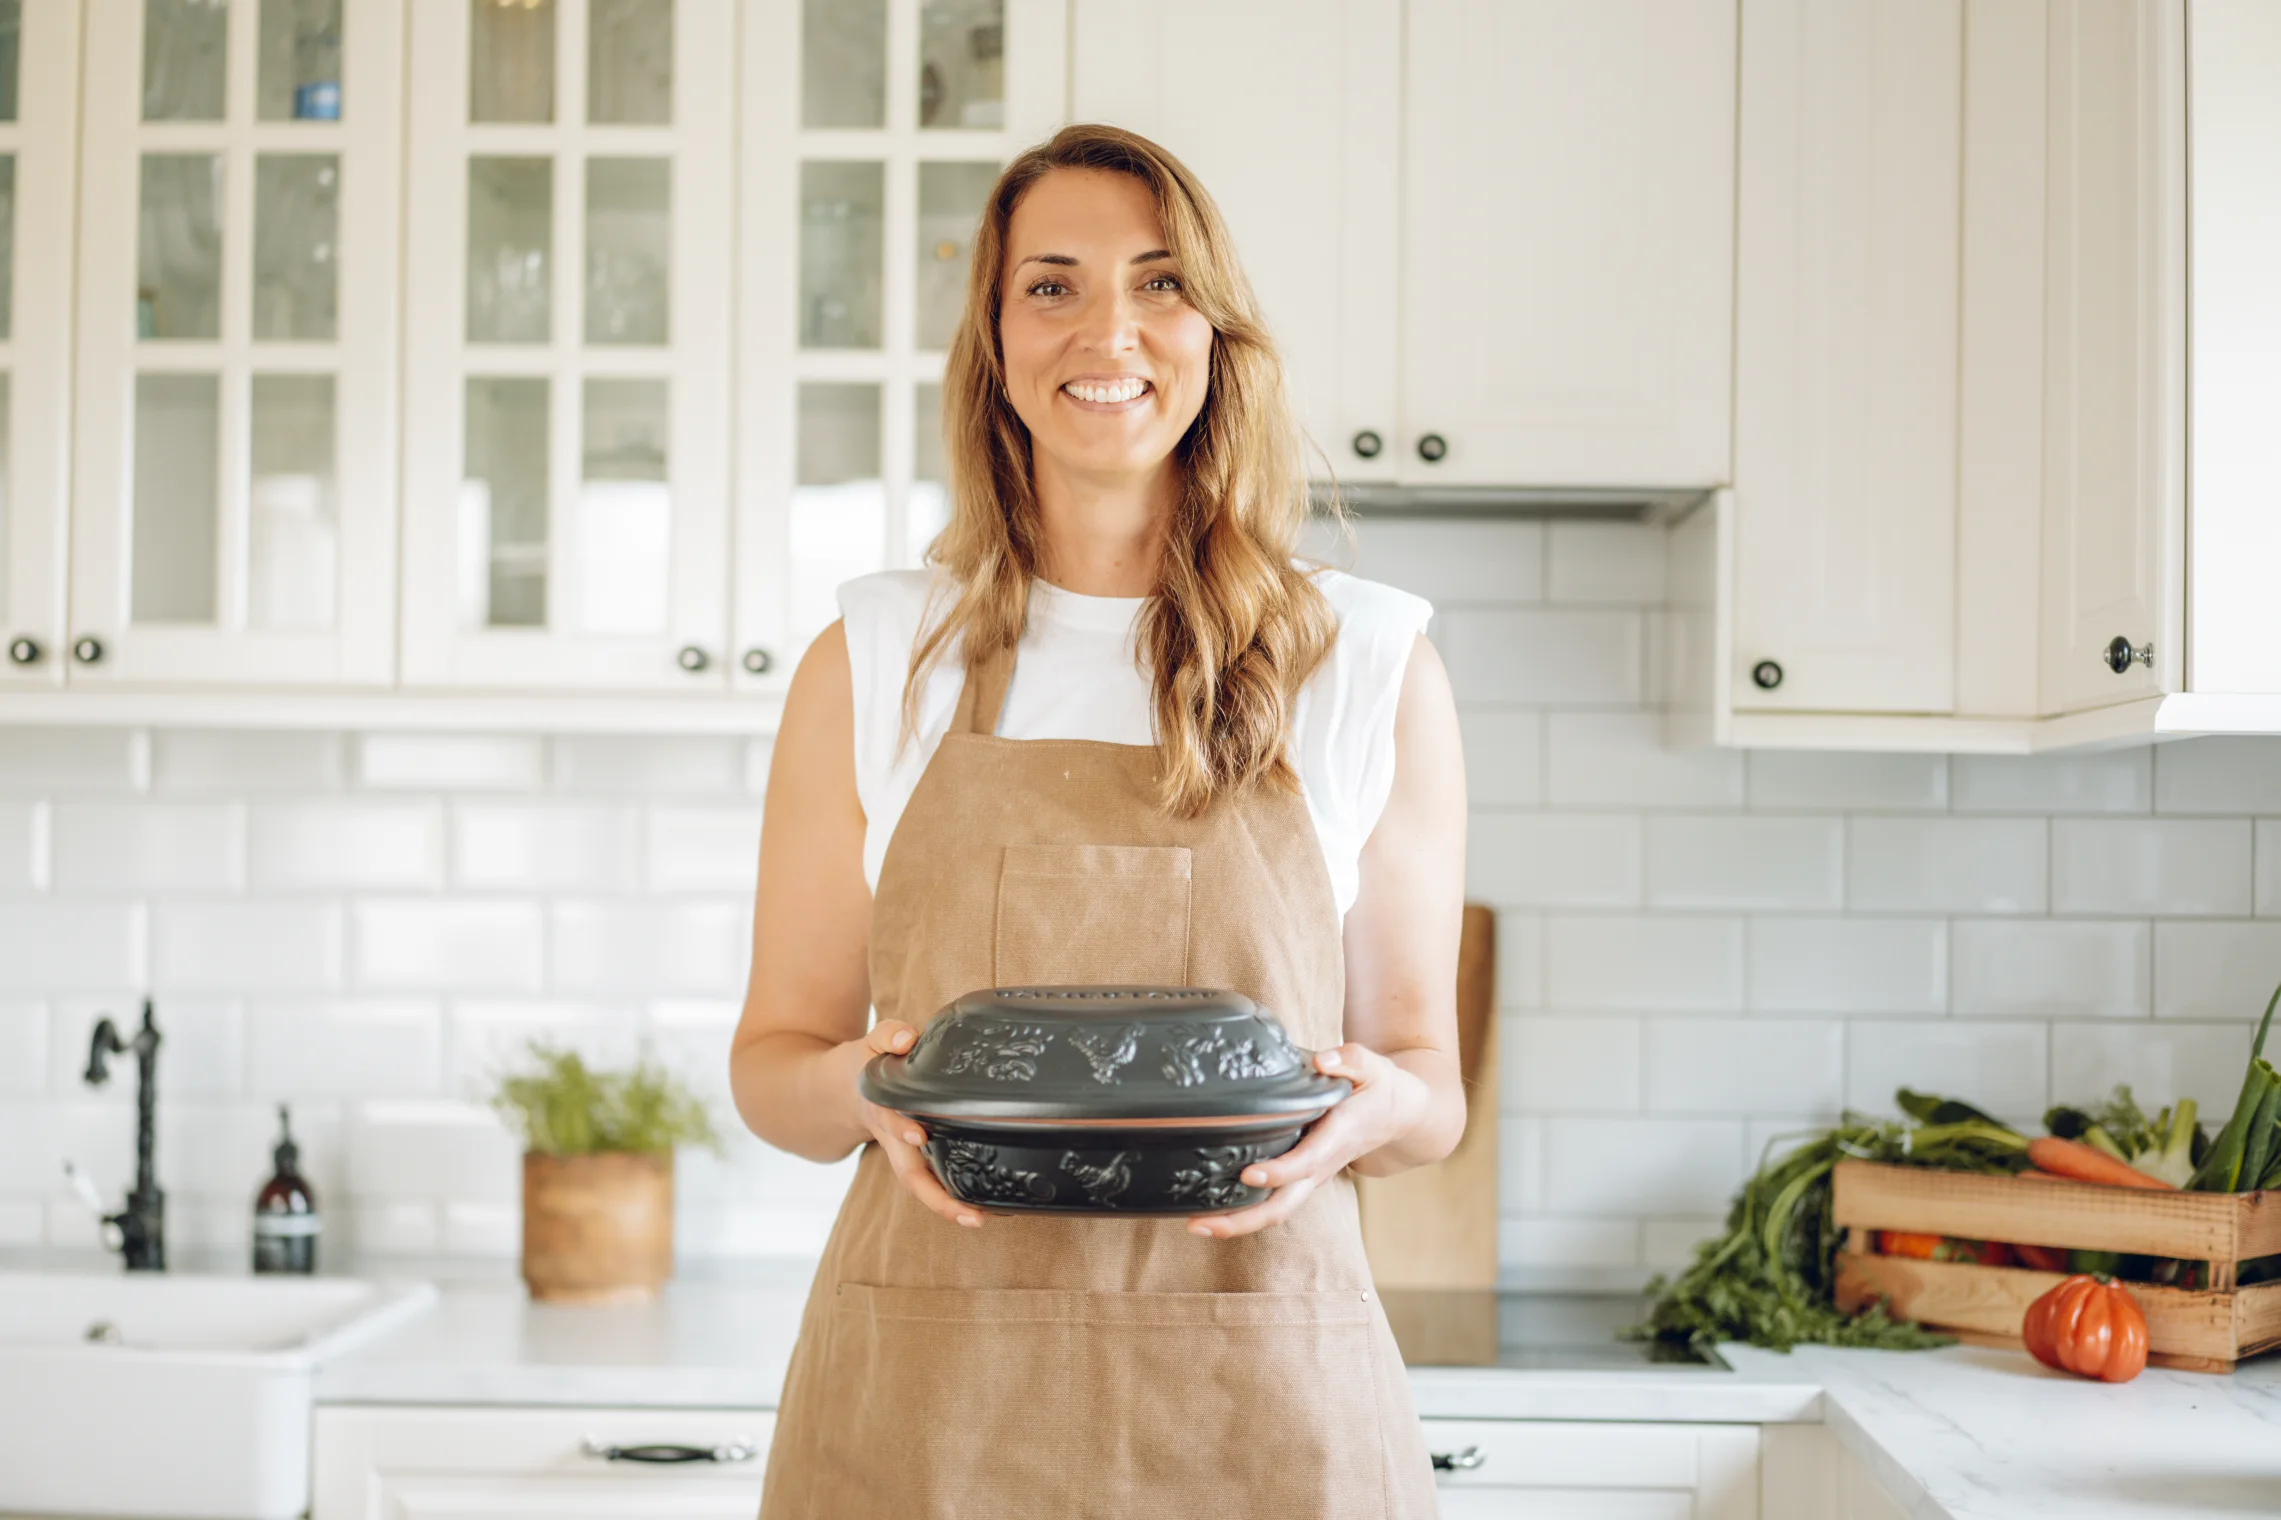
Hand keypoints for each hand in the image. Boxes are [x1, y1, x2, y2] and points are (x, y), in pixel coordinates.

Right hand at [850, 1020, 985, 1229]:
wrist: (844, 1091)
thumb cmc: (867, 1065)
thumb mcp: (872, 1043)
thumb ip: (889, 1035)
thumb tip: (906, 1039)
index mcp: (882, 1106)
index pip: (890, 1118)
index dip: (902, 1126)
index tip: (918, 1133)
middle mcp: (893, 1137)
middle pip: (909, 1174)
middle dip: (936, 1197)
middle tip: (971, 1214)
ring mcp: (903, 1151)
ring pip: (921, 1185)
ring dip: (947, 1206)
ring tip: (980, 1219)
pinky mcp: (915, 1156)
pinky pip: (932, 1179)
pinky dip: (952, 1196)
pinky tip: (984, 1206)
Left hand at [1188, 1042, 1419, 1239]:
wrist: (1398, 1115)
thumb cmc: (1379, 1087)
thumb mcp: (1372, 1066)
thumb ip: (1349, 1060)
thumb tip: (1322, 1060)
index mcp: (1337, 1137)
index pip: (1307, 1161)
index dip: (1279, 1171)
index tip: (1249, 1174)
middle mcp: (1322, 1165)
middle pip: (1284, 1205)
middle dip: (1244, 1220)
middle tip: (1201, 1224)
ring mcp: (1312, 1176)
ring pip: (1276, 1211)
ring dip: (1238, 1223)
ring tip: (1196, 1226)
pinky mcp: (1303, 1177)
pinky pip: (1275, 1202)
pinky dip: (1244, 1212)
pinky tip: (1211, 1210)